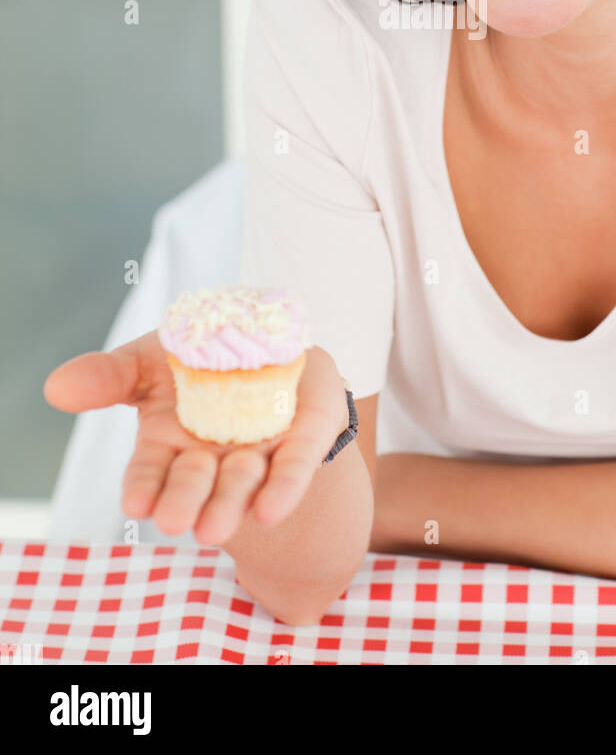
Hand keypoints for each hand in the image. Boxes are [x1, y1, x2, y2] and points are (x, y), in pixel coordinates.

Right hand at [43, 333, 347, 546]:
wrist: (272, 346)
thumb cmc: (200, 359)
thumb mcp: (149, 358)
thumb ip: (109, 375)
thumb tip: (54, 387)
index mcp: (170, 441)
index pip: (151, 471)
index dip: (145, 486)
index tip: (136, 503)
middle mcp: (212, 456)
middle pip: (195, 483)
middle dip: (184, 500)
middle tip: (173, 521)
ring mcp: (258, 452)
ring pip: (241, 482)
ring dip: (228, 503)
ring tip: (214, 528)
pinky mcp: (302, 439)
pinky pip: (294, 465)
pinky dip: (283, 487)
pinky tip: (272, 510)